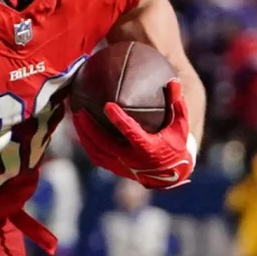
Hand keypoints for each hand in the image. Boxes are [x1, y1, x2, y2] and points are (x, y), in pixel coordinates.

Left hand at [73, 79, 195, 188]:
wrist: (171, 175)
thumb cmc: (176, 145)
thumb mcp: (181, 126)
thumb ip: (177, 104)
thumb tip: (173, 81)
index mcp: (147, 149)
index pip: (130, 132)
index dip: (118, 119)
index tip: (108, 105)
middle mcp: (131, 160)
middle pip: (104, 144)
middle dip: (90, 128)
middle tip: (80, 110)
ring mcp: (121, 166)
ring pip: (96, 151)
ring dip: (84, 135)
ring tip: (75, 116)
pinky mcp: (115, 169)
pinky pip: (96, 156)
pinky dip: (87, 143)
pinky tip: (80, 128)